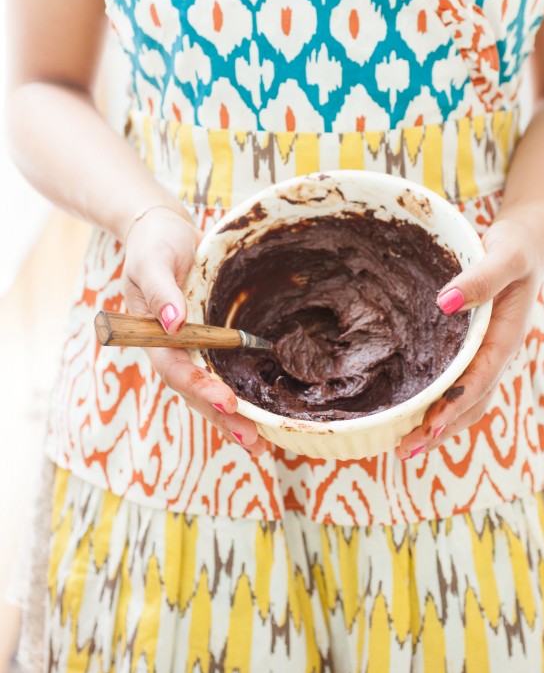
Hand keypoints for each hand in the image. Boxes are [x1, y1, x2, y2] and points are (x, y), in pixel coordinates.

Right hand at [122, 205, 266, 454]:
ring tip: (260, 442)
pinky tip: (262, 412)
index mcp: (152, 335)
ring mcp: (192, 346)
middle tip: (252, 440)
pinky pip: (224, 370)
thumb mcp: (152, 260)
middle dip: (221, 418)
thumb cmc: (154, 243)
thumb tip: (173, 323)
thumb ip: (162, 289)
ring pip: (209, 389)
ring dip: (232, 417)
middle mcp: (172, 348)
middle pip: (194, 391)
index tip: (228, 402)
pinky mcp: (211, 339)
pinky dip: (241, 391)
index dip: (201, 388)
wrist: (163, 230)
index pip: (176, 370)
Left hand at [395, 216, 543, 459]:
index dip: (455, 407)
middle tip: (404, 451)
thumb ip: (482, 278)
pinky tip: (416, 407)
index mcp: (507, 336)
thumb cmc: (519, 245)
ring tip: (405, 444)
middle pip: (473, 402)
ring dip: (440, 423)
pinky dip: (441, 401)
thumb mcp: (505, 255)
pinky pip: (461, 381)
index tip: (429, 429)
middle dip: (442, 429)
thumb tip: (446, 303)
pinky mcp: (478, 345)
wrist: (531, 238)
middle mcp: (499, 351)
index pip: (480, 381)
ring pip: (468, 398)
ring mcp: (489, 351)